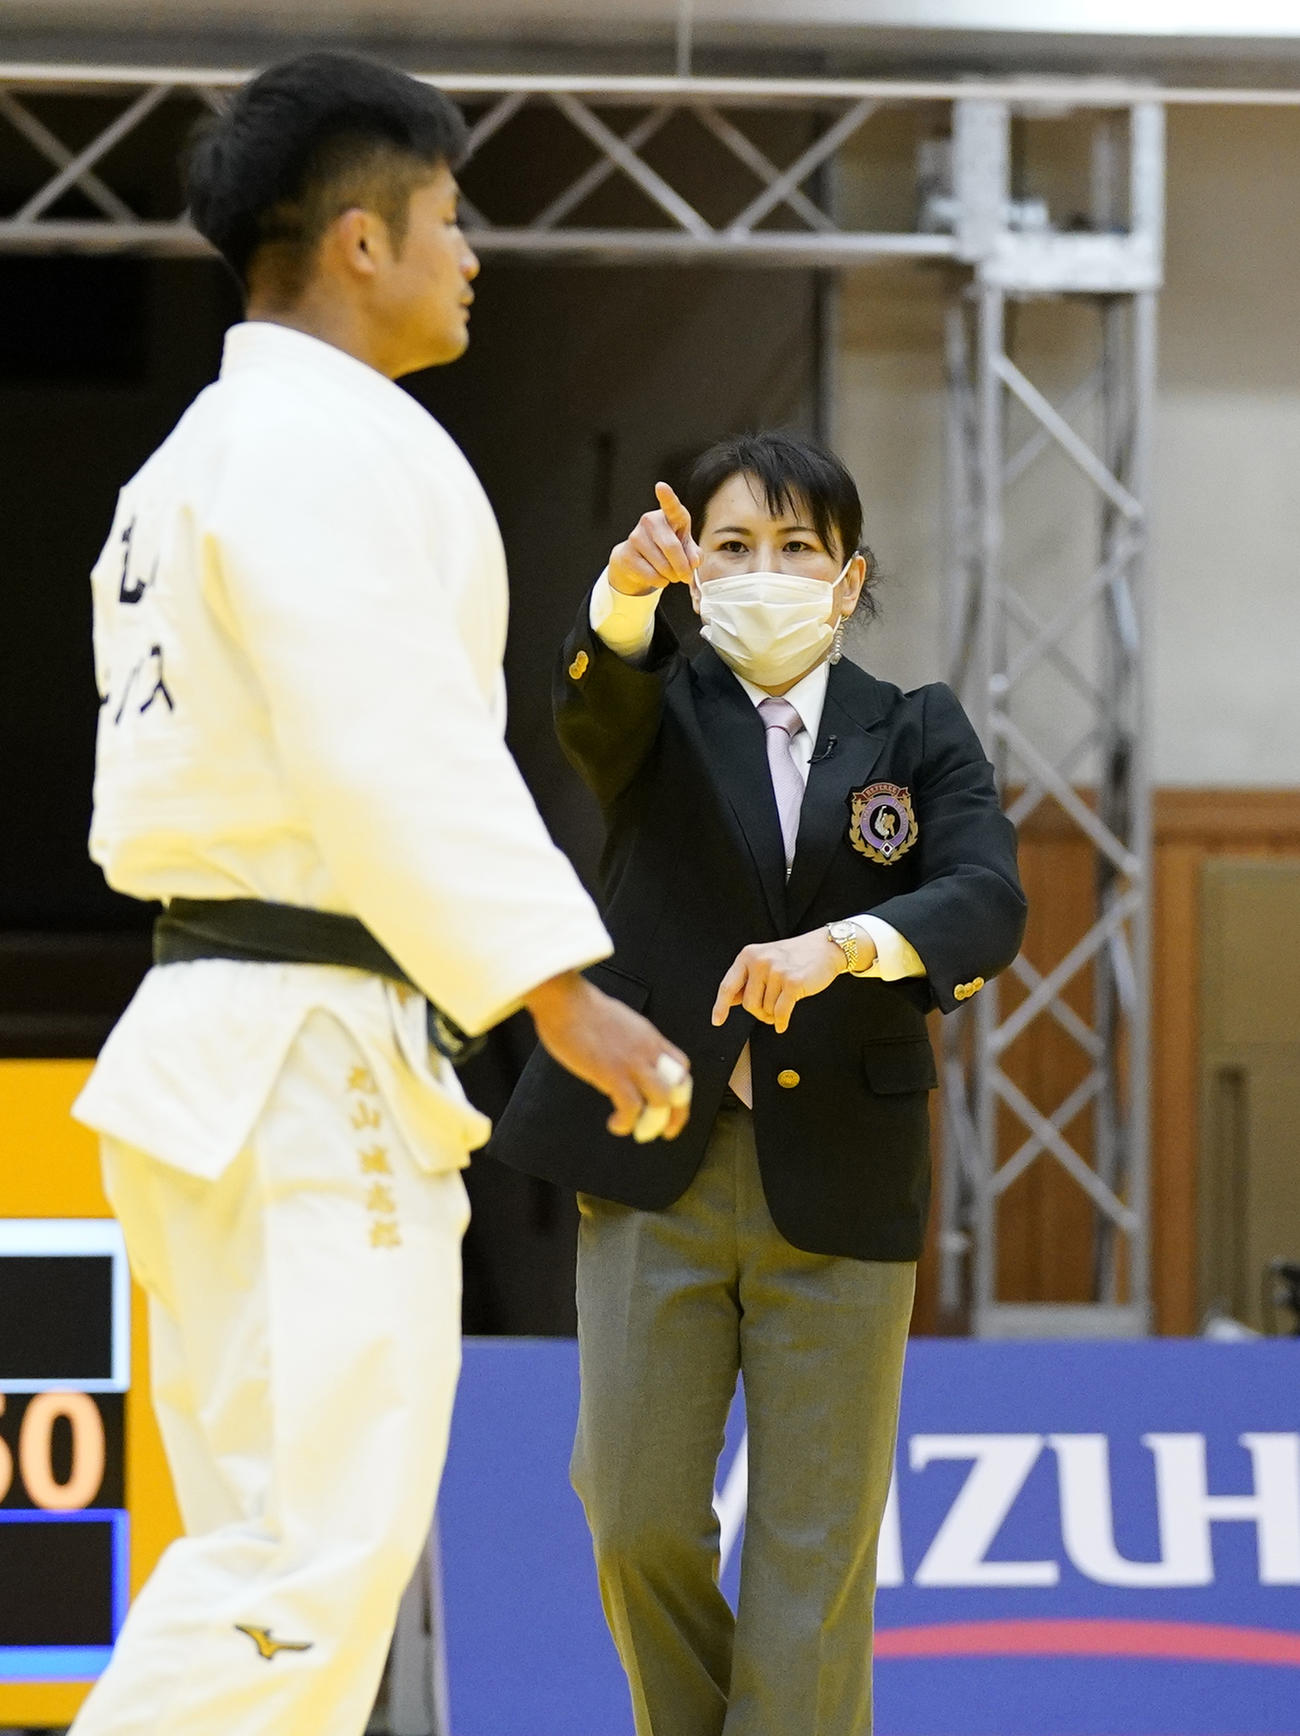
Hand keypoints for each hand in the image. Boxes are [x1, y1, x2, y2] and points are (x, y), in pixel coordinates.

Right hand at [525, 970, 691, 1139]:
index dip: (681, 1090)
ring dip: (654, 1123)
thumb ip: (628, 1042)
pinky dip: (626, 1123)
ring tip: (640, 1133)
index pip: (682, 1066)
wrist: (566, 1000)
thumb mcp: (619, 1023)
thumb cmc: (582, 1009)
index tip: (672, 1105)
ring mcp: (631, 1062)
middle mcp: (648, 1051)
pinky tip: (615, 1125)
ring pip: (662, 1100)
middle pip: (680, 1088)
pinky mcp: (611, 1073)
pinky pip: (630, 1108)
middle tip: (665, 1131)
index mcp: (650, 1038)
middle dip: (677, 1115)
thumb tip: (623, 1060)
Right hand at [607, 481, 700, 597]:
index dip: (667, 496)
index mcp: (669, 516)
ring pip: (663, 565)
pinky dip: (660, 581)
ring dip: (672, 576)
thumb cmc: (665, 549)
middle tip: (685, 576)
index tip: (660, 487)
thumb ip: (693, 553)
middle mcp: (650, 521)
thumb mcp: (684, 548)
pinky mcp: (627, 554)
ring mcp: (636, 537)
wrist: (635, 561)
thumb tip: (694, 560)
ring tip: (671, 574)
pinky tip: (658, 576)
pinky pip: (652, 575)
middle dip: (682, 567)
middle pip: (672, 547)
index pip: (670, 506)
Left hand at [711, 928, 866, 1035]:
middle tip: (770, 1009)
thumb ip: (747, 979)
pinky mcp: (793, 983)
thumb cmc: (794, 957)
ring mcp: (776, 971)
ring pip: (766, 1009)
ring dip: (773, 1015)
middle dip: (759, 1012)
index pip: (728, 986)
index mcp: (748, 955)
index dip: (720, 1006)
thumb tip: (730, 1000)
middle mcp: (760, 961)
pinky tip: (782, 1025)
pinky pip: (780, 1013)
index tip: (717, 1021)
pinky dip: (781, 1022)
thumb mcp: (765, 960)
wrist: (826, 947)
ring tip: (783, 1004)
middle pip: (748, 1004)